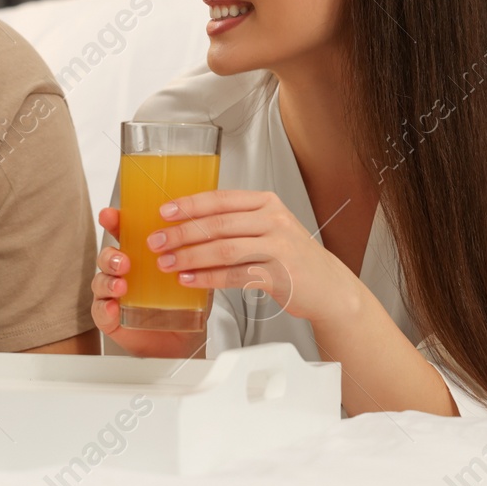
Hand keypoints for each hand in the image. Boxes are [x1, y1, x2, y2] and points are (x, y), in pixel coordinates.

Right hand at [89, 207, 205, 359]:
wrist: (182, 342)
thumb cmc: (183, 307)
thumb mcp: (194, 277)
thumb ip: (198, 258)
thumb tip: (210, 236)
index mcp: (141, 258)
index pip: (124, 235)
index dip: (114, 223)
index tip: (111, 215)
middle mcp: (125, 274)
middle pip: (107, 257)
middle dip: (110, 255)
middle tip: (124, 260)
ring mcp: (115, 296)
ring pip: (100, 281)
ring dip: (107, 280)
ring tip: (120, 285)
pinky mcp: (111, 319)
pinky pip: (101, 312)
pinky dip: (105, 309)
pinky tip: (113, 307)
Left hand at [147, 190, 352, 327]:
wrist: (329, 286)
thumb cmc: (293, 257)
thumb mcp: (268, 229)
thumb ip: (235, 223)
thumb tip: (188, 224)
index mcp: (266, 203)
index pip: (221, 199)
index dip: (189, 205)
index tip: (164, 212)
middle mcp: (274, 221)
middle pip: (218, 223)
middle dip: (182, 232)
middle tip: (157, 241)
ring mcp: (278, 248)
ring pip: (224, 249)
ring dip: (190, 256)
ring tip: (167, 263)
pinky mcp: (279, 275)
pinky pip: (235, 275)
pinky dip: (208, 278)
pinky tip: (190, 280)